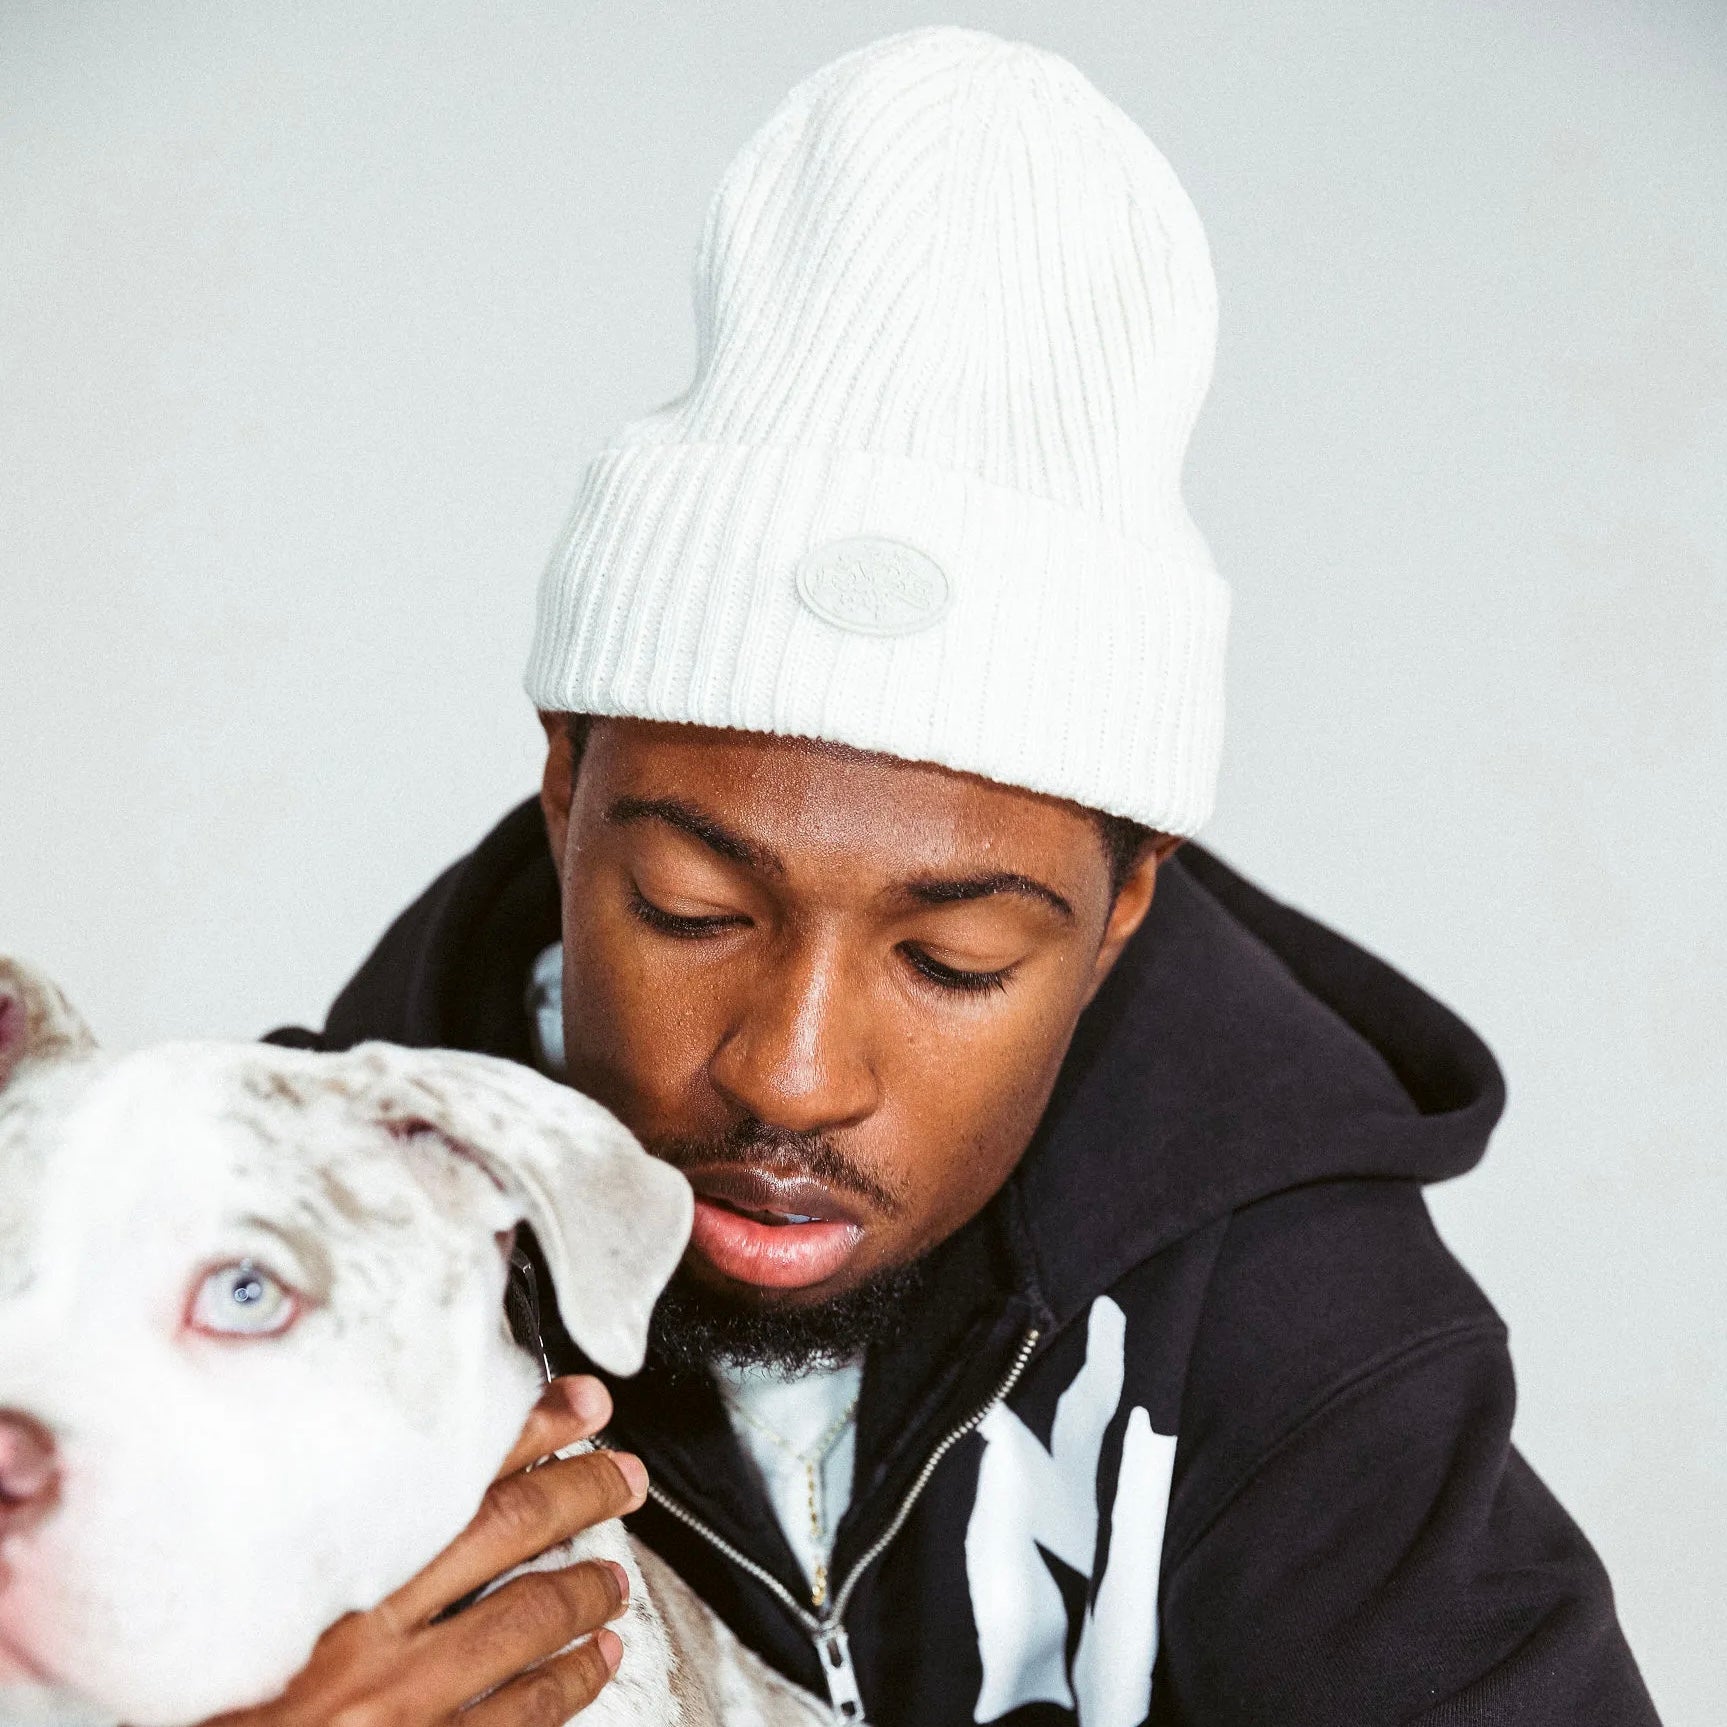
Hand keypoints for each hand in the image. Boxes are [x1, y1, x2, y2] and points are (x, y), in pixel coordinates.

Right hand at [196, 1375, 646, 1726]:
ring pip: (525, 1621)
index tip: (577, 1400)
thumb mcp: (229, 1609)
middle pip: (505, 1529)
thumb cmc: (190, 1712)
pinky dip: (569, 1682)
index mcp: (318, 1571)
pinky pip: (521, 1718)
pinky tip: (598, 1660)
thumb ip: (295, 1545)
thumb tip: (363, 1482)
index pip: (443, 1468)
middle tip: (623, 1473)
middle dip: (578, 1489)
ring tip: (617, 1573)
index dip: (524, 1425)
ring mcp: (402, 1704)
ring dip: (585, 1589)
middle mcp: (365, 1630)